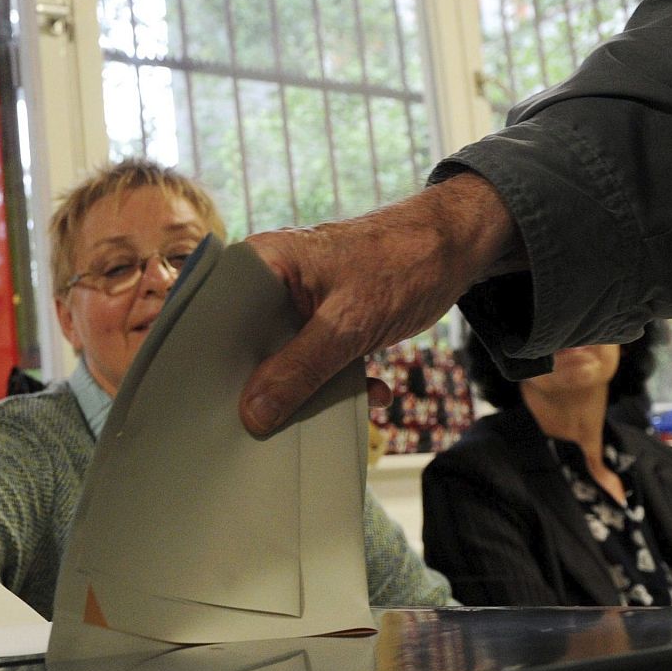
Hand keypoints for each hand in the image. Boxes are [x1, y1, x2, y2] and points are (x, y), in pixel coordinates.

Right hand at [238, 173, 522, 435]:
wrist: (457, 249)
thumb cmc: (402, 263)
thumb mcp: (348, 325)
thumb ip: (299, 369)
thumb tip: (252, 415)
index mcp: (262, 263)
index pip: (216, 315)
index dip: (214, 361)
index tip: (218, 405)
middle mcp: (272, 279)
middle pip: (248, 344)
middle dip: (265, 385)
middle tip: (273, 421)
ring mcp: (299, 301)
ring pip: (285, 358)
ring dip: (312, 388)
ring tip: (335, 407)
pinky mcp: (325, 319)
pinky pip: (316, 358)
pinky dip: (340, 380)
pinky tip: (372, 390)